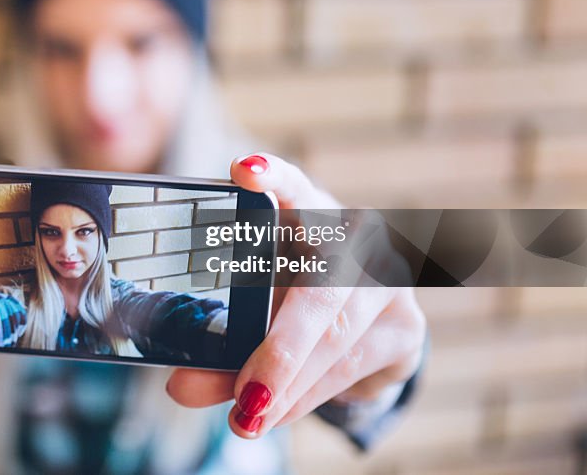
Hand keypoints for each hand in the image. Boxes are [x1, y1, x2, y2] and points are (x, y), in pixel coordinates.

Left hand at [165, 152, 426, 437]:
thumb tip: (180, 386)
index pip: (293, 185)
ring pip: (337, 338)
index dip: (273, 177)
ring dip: (289, 387)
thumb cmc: (290, 296)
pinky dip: (307, 397)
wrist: (360, 321)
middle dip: (280, 350)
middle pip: (321, 289)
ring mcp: (387, 280)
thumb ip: (218, 343)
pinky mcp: (406, 328)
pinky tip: (278, 412)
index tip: (245, 170)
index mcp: (307, 210)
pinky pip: (351, 368)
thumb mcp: (253, 306)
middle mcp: (355, 236)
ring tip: (248, 416)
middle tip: (246, 395)